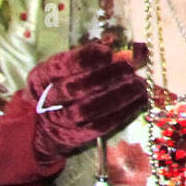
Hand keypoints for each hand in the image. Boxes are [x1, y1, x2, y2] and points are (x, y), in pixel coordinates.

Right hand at [25, 42, 150, 162]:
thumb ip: (101, 55)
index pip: (63, 65)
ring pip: (89, 109)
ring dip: (118, 95)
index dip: (87, 58)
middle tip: (129, 68)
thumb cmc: (66, 84)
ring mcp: (63, 120)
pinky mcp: (79, 136)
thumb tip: (141, 49)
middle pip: (75, 88)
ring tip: (138, 84)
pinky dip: (123, 112)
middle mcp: (49, 99)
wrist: (48, 124)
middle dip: (105, 76)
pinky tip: (138, 100)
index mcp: (44, 75)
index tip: (107, 52)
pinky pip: (102, 126)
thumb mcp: (72, 65)